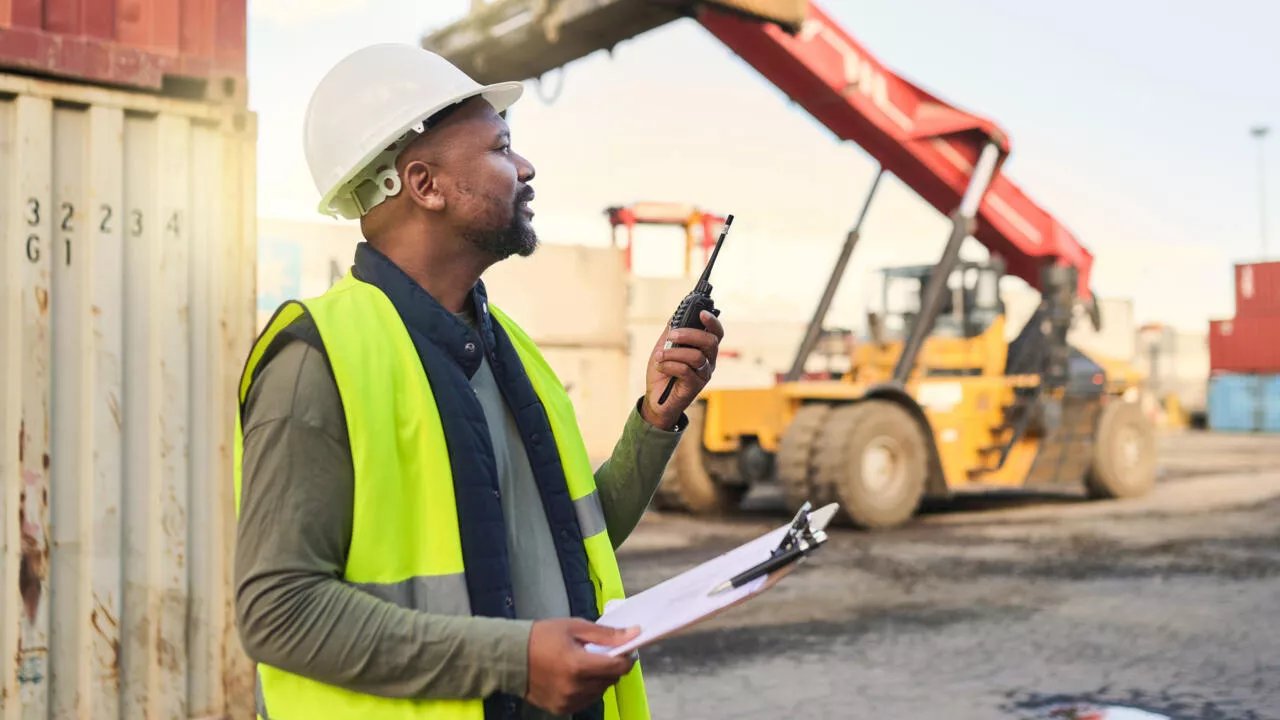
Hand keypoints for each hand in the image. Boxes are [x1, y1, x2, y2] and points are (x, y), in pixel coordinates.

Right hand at [525, 619, 640, 714]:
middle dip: (612, 666)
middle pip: (610, 680)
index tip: (625, 650)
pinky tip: (576, 677)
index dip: (626, 658)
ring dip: (600, 679)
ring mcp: (567, 701)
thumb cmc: (541, 637)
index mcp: (578, 665)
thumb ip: (606, 634)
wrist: (510, 656)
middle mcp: (574, 687)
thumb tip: (633, 634)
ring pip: (599, 692)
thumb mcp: (574, 627)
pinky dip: (587, 690)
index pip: (618, 667)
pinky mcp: (560, 709)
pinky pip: (585, 701)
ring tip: (585, 664)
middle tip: (601, 654)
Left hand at [641, 310, 724, 428]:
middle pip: (710, 342)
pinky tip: (661, 367)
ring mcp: (703, 374)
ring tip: (660, 356)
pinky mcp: (695, 386)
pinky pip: (685, 370)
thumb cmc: (663, 372)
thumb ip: (672, 332)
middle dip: (689, 335)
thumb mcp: (664, 347)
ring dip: (673, 353)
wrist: (656, 398)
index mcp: (704, 349)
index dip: (712, 322)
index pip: (716, 333)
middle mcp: (708, 361)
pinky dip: (669, 365)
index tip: (701, 313)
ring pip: (696, 357)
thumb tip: (677, 314)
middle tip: (671, 336)